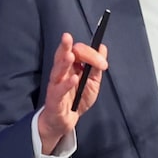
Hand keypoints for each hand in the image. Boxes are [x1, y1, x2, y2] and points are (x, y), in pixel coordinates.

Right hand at [37, 32, 108, 154]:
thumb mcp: (92, 82)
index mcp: (70, 67)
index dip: (89, 53)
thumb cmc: (78, 99)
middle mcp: (61, 73)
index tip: (103, 62)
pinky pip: (59, 90)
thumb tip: (102, 47)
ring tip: (69, 55)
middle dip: (65, 46)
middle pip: (62, 56)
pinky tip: (73, 78)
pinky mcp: (54, 99)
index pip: (77, 53)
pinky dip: (66, 84)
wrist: (66, 120)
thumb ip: (97, 66)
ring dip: (63, 63)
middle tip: (67, 37)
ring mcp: (56, 85)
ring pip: (58, 71)